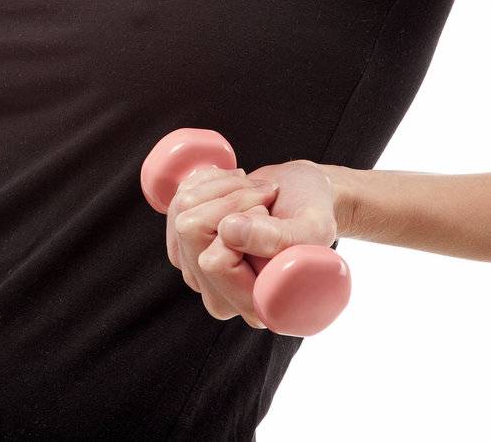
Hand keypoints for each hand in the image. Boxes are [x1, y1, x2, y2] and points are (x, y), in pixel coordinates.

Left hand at [167, 159, 340, 327]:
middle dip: (228, 198)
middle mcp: (223, 298)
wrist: (303, 194)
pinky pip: (175, 204)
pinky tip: (233, 189)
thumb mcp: (315, 225)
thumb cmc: (313, 212)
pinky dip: (205, 185)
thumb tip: (229, 232)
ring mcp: (200, 274)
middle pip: (189, 232)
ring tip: (253, 192)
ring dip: (219, 188)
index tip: (267, 213)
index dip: (239, 224)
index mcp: (257, 306)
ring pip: (180, 212)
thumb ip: (281, 238)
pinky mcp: (186, 249)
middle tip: (262, 197)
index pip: (214, 262)